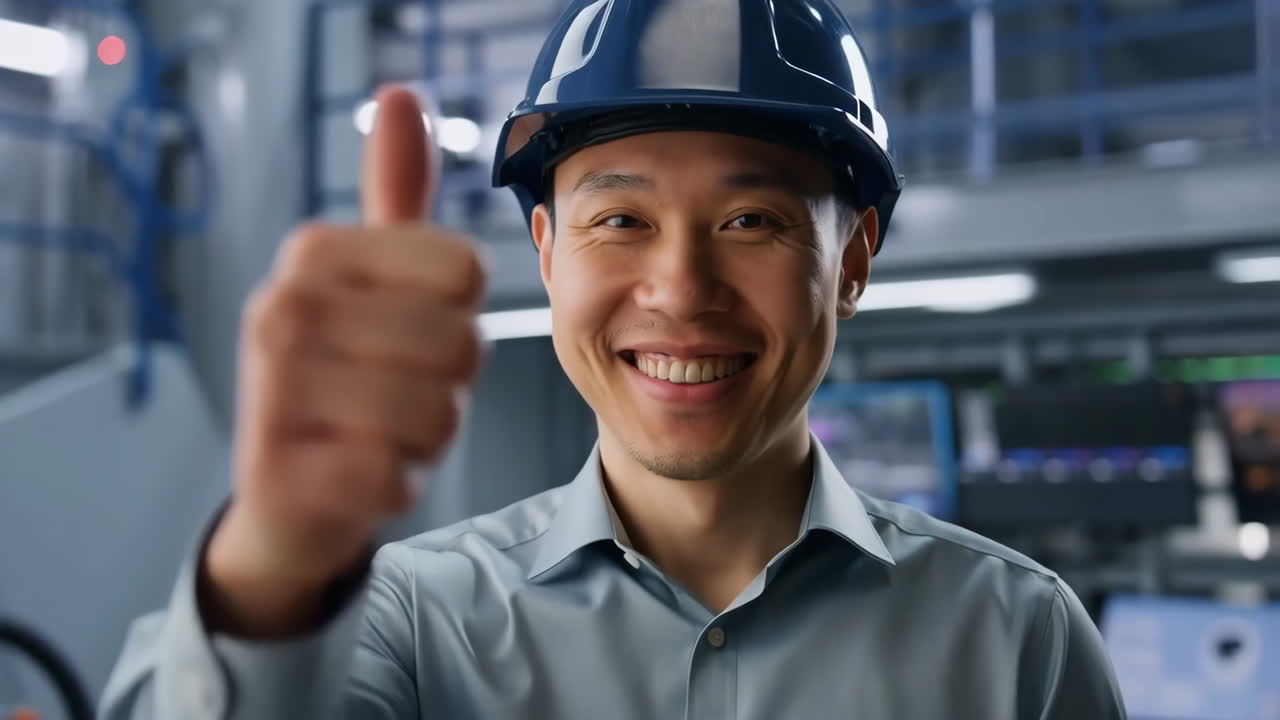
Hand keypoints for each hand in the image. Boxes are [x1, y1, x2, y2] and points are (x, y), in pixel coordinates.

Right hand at [203, 87, 486, 635]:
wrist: (287, 493)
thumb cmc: (352, 377)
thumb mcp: (373, 280)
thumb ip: (396, 194)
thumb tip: (401, 94)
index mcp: (313, 251)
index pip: (466, 271)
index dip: (460, 317)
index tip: (406, 334)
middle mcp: (280, 308)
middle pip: (462, 344)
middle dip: (448, 386)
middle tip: (393, 395)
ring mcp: (270, 392)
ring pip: (438, 414)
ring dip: (425, 438)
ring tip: (375, 433)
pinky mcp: (281, 474)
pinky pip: (399, 475)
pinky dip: (395, 485)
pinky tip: (356, 478)